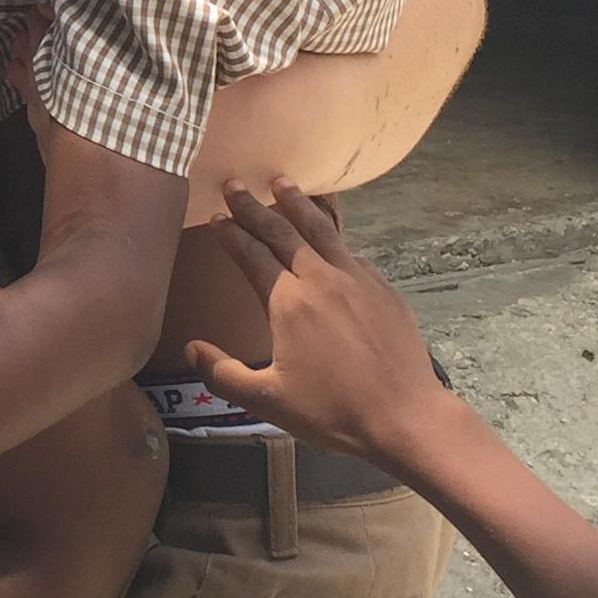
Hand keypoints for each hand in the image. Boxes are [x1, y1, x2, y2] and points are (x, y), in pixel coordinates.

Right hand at [183, 180, 458, 470]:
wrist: (405, 416)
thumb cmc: (332, 411)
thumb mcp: (267, 400)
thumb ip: (222, 374)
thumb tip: (192, 348)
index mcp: (288, 302)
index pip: (251, 254)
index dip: (230, 233)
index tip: (215, 217)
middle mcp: (320, 279)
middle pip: (281, 231)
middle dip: (254, 206)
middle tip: (235, 184)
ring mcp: (357, 279)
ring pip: (321, 229)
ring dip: (298, 203)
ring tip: (283, 182)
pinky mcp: (384, 289)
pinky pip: (351, 252)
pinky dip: (333, 236)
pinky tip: (330, 236)